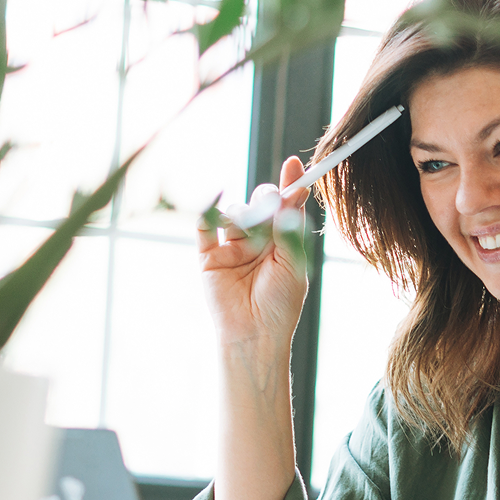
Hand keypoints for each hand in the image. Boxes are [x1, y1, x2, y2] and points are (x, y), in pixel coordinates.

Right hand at [196, 157, 309, 348]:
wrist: (255, 334)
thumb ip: (290, 227)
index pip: (285, 208)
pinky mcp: (210, 257)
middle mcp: (257, 243)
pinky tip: (216, 205)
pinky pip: (204, 228)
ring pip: (235, 214)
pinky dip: (208, 212)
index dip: (290, 186)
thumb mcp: (293, 262)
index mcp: (282, 244)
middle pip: (259, 205)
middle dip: (265, 200)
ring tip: (249, 232)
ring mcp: (232, 248)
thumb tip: (294, 192)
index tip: (295, 165)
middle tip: (271, 205)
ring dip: (243, 215)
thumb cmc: (281, 304)